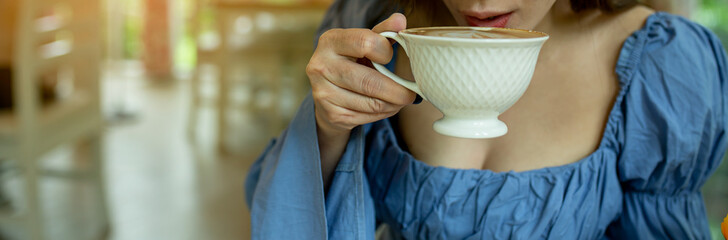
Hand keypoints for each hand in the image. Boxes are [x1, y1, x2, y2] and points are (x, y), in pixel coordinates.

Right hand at [306, 13, 416, 136]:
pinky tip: (385, 108)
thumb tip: (401, 20)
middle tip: (410, 93)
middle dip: (397, 90)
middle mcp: (321, 66)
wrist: (326, 93)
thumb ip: (383, 32)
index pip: (365, 43)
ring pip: (372, 103)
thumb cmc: (350, 62)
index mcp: (331, 41)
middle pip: (370, 82)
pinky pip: (367, 117)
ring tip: (400, 100)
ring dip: (393, 104)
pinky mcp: (331, 114)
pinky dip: (383, 114)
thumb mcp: (363, 43)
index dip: (385, 52)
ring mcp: (323, 92)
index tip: (389, 57)